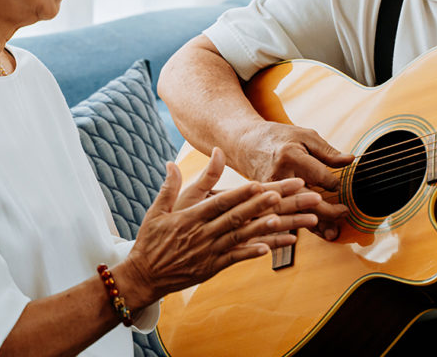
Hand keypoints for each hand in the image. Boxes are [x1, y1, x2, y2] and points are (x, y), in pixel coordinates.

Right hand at [126, 148, 320, 304]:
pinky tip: (272, 249)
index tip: (265, 184)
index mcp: (192, 216)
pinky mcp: (212, 267)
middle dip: (270, 203)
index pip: (223, 202)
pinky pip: (236, 259)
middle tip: (294, 194)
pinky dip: (253, 253)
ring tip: (293, 221)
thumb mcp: (159, 208)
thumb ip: (171, 184)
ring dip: (270, 229)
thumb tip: (173, 161)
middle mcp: (204, 232)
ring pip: (244, 237)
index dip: (244, 194)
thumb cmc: (151, 239)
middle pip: (241, 216)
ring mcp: (210, 251)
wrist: (142, 276)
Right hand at [235, 121, 353, 240]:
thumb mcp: (305, 137)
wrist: (246, 144)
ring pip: (296, 213)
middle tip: (345, 212)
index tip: (341, 187)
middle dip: (328, 211)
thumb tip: (350, 160)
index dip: (335, 184)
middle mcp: (279, 176)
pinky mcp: (264, 201)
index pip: (320, 177)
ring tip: (334, 232)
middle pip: (307, 200)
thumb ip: (328, 151)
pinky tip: (315, 232)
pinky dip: (301, 226)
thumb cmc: (280, 138)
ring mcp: (269, 191)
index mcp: (291, 157)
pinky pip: (286, 216)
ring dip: (316, 226)